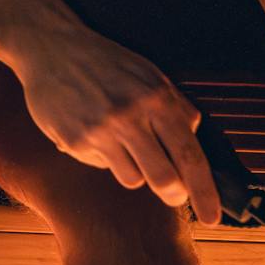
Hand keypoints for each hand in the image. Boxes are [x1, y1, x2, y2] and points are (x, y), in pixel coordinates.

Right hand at [14, 30, 221, 223]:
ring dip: (132, 168)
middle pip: (164, 179)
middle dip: (172, 194)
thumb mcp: (148, 74)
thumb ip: (175, 105)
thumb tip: (195, 138)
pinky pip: (101, 165)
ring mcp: (100, 129)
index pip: (190, 155)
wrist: (51, 46)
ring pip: (132, 178)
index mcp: (156, 97)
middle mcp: (130, 115)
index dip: (205, 191)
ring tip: (118, 140)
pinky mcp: (74, 139)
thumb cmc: (105, 61)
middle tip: (172, 194)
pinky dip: (102, 155)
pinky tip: (91, 129)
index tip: (212, 218)